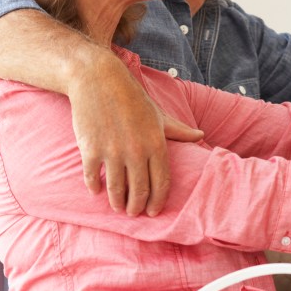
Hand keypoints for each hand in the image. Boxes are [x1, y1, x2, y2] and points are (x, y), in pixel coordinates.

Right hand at [68, 53, 202, 215]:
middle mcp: (136, 151)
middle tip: (133, 212)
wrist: (97, 77)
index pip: (161, 183)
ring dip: (117, 202)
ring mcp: (112, 152)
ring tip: (117, 206)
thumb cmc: (130, 96)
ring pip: (116, 190)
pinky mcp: (90, 149)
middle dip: (137, 207)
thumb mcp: (157, 114)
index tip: (152, 212)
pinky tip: (96, 191)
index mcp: (156, 144)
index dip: (157, 201)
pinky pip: (93, 177)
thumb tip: (200, 136)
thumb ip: (178, 130)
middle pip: (140, 191)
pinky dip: (94, 187)